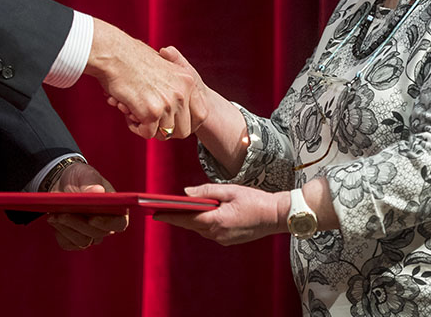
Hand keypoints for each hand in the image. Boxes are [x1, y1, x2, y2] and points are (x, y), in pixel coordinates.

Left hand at [46, 162, 128, 250]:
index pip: (120, 223)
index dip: (108, 223)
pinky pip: (68, 243)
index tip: (92, 218)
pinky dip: (60, 232)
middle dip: (79, 224)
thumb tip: (98, 192)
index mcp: (116, 209)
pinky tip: (53, 219)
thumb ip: (91, 182)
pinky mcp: (75, 240)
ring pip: (82, 241)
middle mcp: (106, 226)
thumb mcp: (86, 173)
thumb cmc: (80, 177)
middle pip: (97, 234)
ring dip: (67, 228)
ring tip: (54, 214)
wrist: (64, 183)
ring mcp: (91, 235)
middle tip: (63, 213)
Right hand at [85, 19, 207, 138]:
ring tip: (135, 110)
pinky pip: (147, 133)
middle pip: (184, 130)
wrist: (114, 53)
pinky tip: (128, 111)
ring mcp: (168, 103)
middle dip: (166, 130)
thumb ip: (175, 86)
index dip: (187, 124)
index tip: (173, 123)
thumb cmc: (132, 58)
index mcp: (188, 80)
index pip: (201, 115)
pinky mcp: (152, 112)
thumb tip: (176, 110)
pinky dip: (136, 127)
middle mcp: (182, 92)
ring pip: (164, 134)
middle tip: (150, 121)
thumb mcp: (165, 67)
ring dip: (148, 127)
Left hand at [153, 184, 289, 245]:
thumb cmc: (254, 200)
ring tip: (178, 209)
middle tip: (161, 208)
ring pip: (201, 228)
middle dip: (178, 216)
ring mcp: (223, 239)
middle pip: (192, 224)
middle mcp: (218, 234)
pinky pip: (211, 231)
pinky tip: (201, 214)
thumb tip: (186, 193)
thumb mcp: (230, 190)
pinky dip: (203, 222)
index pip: (187, 218)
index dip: (170, 216)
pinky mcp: (229, 240)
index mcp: (217, 220)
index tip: (155, 213)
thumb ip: (206, 191)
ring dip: (191, 219)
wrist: (276, 216)